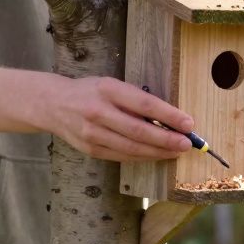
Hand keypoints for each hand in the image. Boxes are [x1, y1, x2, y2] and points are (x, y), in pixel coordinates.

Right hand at [41, 77, 193, 161]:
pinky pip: (122, 156)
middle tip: (187, 144)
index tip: (189, 123)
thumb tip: (170, 118)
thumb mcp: (112, 86)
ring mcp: (92, 133)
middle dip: (167, 139)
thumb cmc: (91, 92)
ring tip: (176, 151)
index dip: (169, 115)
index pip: (144, 104)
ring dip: (158, 152)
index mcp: (108, 90)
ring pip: (132, 148)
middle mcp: (98, 112)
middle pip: (139, 130)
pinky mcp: (91, 149)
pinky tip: (156, 155)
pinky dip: (143, 157)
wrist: (54, 105)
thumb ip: (135, 100)